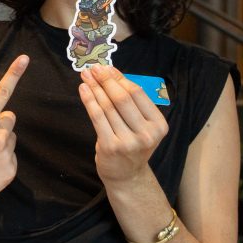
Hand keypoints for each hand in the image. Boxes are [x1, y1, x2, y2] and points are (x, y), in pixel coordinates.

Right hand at [0, 55, 28, 211]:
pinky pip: (12, 156)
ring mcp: (5, 153)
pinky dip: (3, 160)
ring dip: (1, 142)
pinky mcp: (11, 168)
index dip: (13, 74)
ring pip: (11, 137)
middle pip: (10, 117)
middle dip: (0, 124)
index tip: (25, 58)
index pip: (0, 94)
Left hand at [79, 65, 167, 185]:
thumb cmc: (132, 144)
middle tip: (94, 68)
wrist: (126, 175)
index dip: (120, 78)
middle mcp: (146, 134)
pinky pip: (97, 117)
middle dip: (106, 80)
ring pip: (108, 106)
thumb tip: (110, 72)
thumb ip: (130, 102)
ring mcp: (128, 142)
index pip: (137, 94)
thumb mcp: (140, 125)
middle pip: (122, 98)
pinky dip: (89, 100)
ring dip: (95, 87)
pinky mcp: (110, 147)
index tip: (107, 67)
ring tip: (86, 76)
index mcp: (158, 125)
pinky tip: (83, 89)